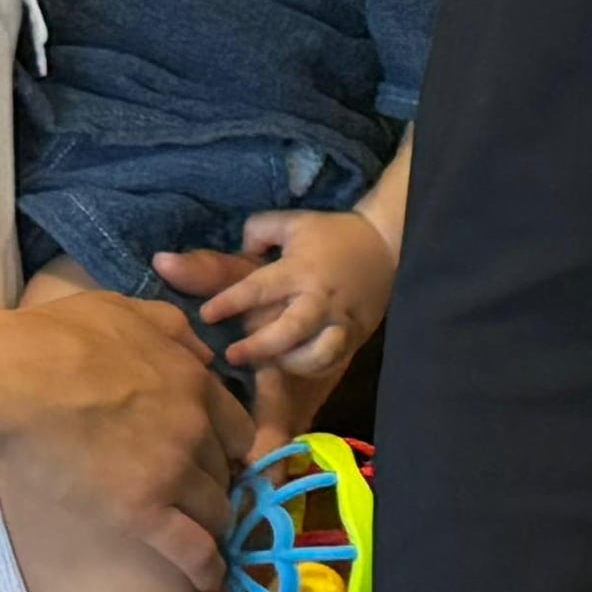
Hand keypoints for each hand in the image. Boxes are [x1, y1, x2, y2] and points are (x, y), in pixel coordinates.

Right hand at [0, 294, 246, 590]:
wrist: (10, 379)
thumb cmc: (54, 338)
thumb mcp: (124, 311)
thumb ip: (172, 329)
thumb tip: (202, 353)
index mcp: (193, 382)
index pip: (237, 427)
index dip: (228, 448)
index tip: (218, 461)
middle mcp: (194, 428)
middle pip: (225, 470)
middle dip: (217, 484)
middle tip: (201, 500)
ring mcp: (172, 471)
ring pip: (215, 509)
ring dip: (212, 524)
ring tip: (204, 539)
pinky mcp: (142, 511)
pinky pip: (192, 549)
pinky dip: (206, 567)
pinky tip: (209, 580)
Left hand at [170, 208, 395, 399]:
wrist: (385, 246)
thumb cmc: (331, 234)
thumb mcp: (292, 222)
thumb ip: (257, 232)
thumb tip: (240, 250)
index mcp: (300, 269)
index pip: (260, 288)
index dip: (231, 301)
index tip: (206, 315)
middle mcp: (319, 298)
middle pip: (291, 330)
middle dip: (260, 346)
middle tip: (231, 355)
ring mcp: (340, 321)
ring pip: (317, 353)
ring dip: (289, 363)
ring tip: (265, 366)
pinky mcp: (355, 336)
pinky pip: (332, 361)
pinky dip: (311, 368)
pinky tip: (290, 367)